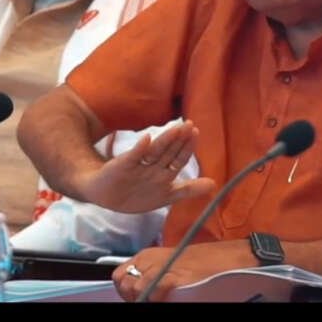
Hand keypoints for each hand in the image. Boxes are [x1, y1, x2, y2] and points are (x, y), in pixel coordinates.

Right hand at [79, 120, 215, 212]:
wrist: (107, 196)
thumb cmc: (139, 193)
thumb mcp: (165, 196)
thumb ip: (188, 190)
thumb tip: (214, 184)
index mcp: (164, 171)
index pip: (179, 158)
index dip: (187, 147)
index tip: (196, 133)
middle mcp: (153, 165)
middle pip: (169, 151)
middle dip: (179, 139)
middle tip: (190, 124)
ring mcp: (138, 165)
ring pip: (154, 152)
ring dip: (164, 140)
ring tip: (175, 129)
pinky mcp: (122, 166)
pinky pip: (132, 157)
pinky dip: (138, 148)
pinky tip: (145, 139)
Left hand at [112, 240, 255, 301]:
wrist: (231, 259)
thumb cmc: (206, 262)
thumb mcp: (172, 262)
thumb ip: (152, 272)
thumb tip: (138, 288)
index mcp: (148, 254)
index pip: (119, 276)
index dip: (125, 289)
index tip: (138, 295)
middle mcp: (150, 259)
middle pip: (124, 284)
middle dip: (133, 295)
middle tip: (150, 298)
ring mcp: (161, 267)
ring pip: (136, 289)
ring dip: (146, 297)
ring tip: (162, 297)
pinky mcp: (173, 276)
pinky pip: (153, 291)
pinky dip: (158, 297)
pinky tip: (170, 296)